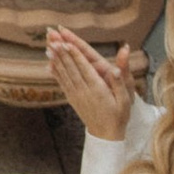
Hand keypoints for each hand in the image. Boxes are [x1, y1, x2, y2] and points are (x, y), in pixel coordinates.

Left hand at [46, 27, 142, 141]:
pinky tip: (49, 63)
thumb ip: (119, 83)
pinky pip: (62, 83)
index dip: (74, 54)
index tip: (66, 42)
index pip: (84, 68)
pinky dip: (55, 72)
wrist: (106, 136)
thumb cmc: (119, 116)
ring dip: (56, 59)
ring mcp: (76, 95)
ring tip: (48, 45)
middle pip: (71, 67)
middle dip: (61, 51)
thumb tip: (114, 69)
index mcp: (98, 89)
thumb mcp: (125, 101)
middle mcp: (84, 91)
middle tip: (52, 37)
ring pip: (64, 73)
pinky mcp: (72, 99)